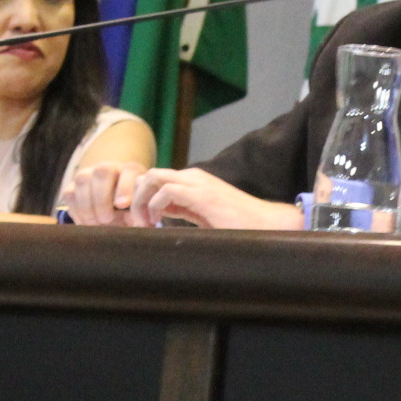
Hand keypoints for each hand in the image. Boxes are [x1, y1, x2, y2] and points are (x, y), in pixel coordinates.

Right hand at [64, 161, 150, 225]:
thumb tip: (134, 220)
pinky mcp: (72, 186)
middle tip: (106, 219)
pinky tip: (86, 223)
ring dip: (87, 205)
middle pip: (103, 171)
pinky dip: (77, 211)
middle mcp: (108, 168)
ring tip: (95, 224)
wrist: (109, 215)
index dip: (124, 187)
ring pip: (83, 180)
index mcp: (130, 171)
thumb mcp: (135, 214)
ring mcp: (88, 175)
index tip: (122, 205)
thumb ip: (135, 215)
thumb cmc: (127, 213)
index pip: (129, 170)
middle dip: (102, 197)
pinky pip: (69, 194)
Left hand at [131, 167, 304, 230]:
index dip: (141, 198)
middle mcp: (192, 177)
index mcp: (192, 182)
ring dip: (140, 201)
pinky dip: (153, 206)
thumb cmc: (238, 226)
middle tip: (135, 222)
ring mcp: (196, 182)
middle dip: (135, 197)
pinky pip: (164, 191)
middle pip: (149, 175)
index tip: (138, 221)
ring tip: (143, 223)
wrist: (265, 225)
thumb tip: (156, 218)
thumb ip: (180, 211)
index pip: (155, 180)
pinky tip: (156, 222)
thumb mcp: (201, 217)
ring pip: (152, 178)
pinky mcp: (200, 193)